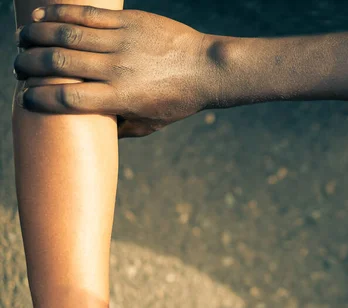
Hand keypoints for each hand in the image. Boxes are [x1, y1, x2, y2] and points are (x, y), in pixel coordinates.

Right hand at [14, 5, 215, 137]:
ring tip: (22, 39)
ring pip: (67, 35)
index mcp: (121, 99)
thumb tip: (96, 134)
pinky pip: (86, 15)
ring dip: (36, 36)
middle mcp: (117, 70)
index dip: (40, 99)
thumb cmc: (179, 102)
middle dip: (29, 65)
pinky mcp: (128, 21)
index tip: (26, 98)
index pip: (69, 100)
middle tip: (18, 67)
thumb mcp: (151, 124)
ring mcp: (122, 42)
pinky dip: (59, 13)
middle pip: (59, 64)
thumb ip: (121, 128)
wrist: (207, 69)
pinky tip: (41, 15)